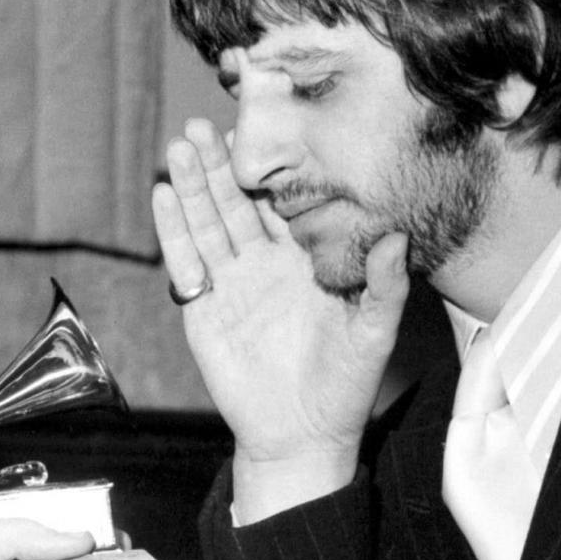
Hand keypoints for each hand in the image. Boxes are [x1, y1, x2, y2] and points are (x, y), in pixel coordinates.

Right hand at [152, 118, 408, 520]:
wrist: (301, 436)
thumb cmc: (345, 385)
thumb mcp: (375, 332)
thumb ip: (385, 285)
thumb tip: (397, 238)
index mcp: (306, 260)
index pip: (284, 203)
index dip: (270, 169)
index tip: (262, 130)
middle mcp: (265, 263)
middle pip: (237, 203)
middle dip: (219, 164)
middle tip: (205, 123)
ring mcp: (231, 283)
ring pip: (208, 223)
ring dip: (192, 185)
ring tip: (180, 147)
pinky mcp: (203, 307)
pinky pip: (186, 261)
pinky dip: (172, 229)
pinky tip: (163, 196)